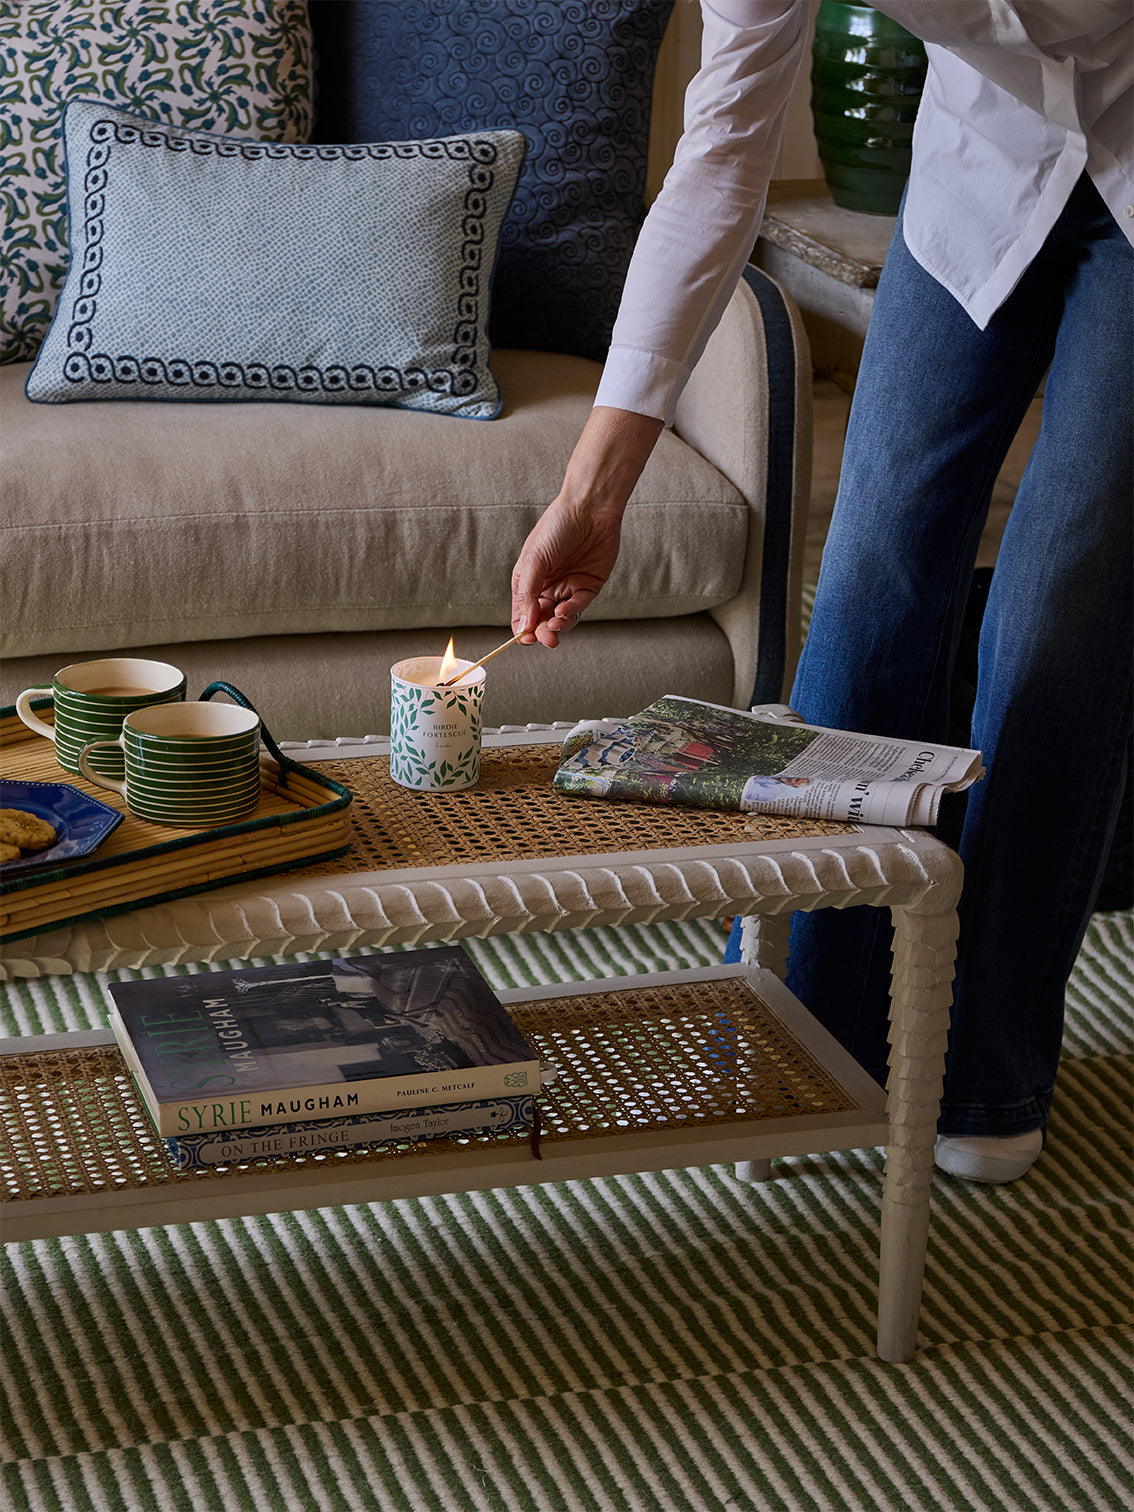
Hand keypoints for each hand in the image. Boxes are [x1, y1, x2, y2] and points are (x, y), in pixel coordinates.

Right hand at [510, 406, 663, 647]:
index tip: (525, 638)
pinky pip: (579, 607)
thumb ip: (528, 592)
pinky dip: (571, 612)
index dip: (522, 628)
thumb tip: (524, 623)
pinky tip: (565, 610)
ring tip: (556, 624)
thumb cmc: (556, 527)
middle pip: (541, 620)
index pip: (522, 613)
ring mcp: (568, 587)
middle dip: (542, 632)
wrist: (590, 508)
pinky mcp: (589, 586)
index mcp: (528, 580)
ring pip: (560, 618)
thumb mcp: (534, 559)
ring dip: (557, 626)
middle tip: (545, 637)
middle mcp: (547, 587)